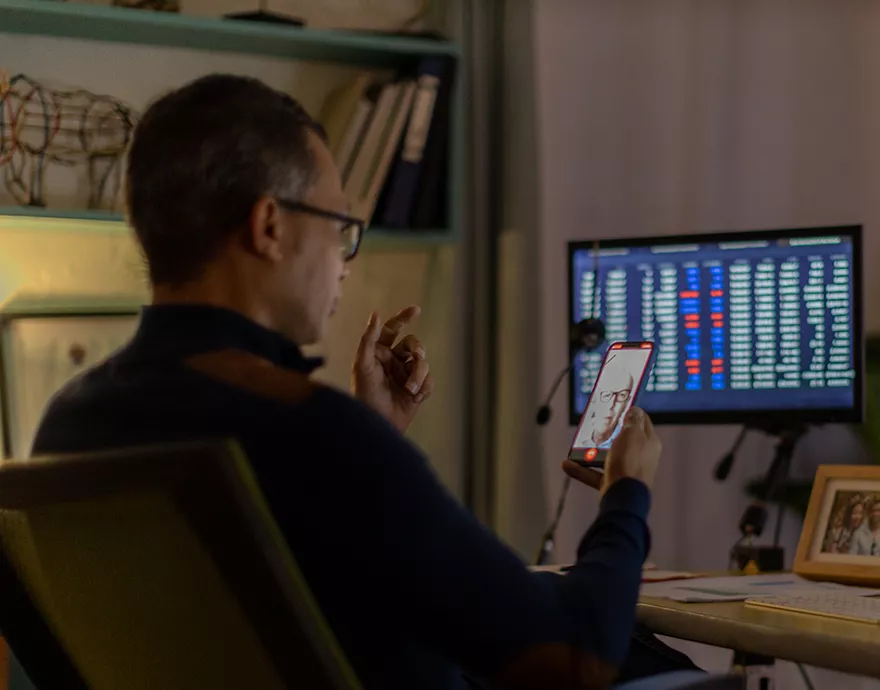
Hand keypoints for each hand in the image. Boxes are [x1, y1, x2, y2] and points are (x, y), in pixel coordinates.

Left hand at [352, 306, 434, 432]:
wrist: (377, 423)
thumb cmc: (364, 394)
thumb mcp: (362, 365)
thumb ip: (368, 339)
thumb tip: (376, 314)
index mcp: (379, 352)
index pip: (392, 329)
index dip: (404, 318)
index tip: (416, 310)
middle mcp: (393, 361)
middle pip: (413, 344)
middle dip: (417, 348)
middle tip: (417, 355)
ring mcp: (406, 375)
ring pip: (423, 363)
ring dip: (419, 374)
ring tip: (410, 389)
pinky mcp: (417, 389)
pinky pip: (429, 380)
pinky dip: (424, 387)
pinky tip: (415, 397)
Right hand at [563, 407, 660, 492]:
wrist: (623, 497)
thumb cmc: (630, 462)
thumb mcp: (632, 434)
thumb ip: (633, 420)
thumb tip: (635, 410)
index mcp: (649, 442)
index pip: (642, 421)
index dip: (630, 412)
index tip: (616, 406)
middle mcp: (640, 456)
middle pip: (622, 439)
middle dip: (606, 432)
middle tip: (594, 425)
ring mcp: (627, 470)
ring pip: (606, 456)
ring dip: (590, 452)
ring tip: (577, 446)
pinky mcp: (613, 483)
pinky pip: (595, 473)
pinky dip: (581, 469)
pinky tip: (567, 464)